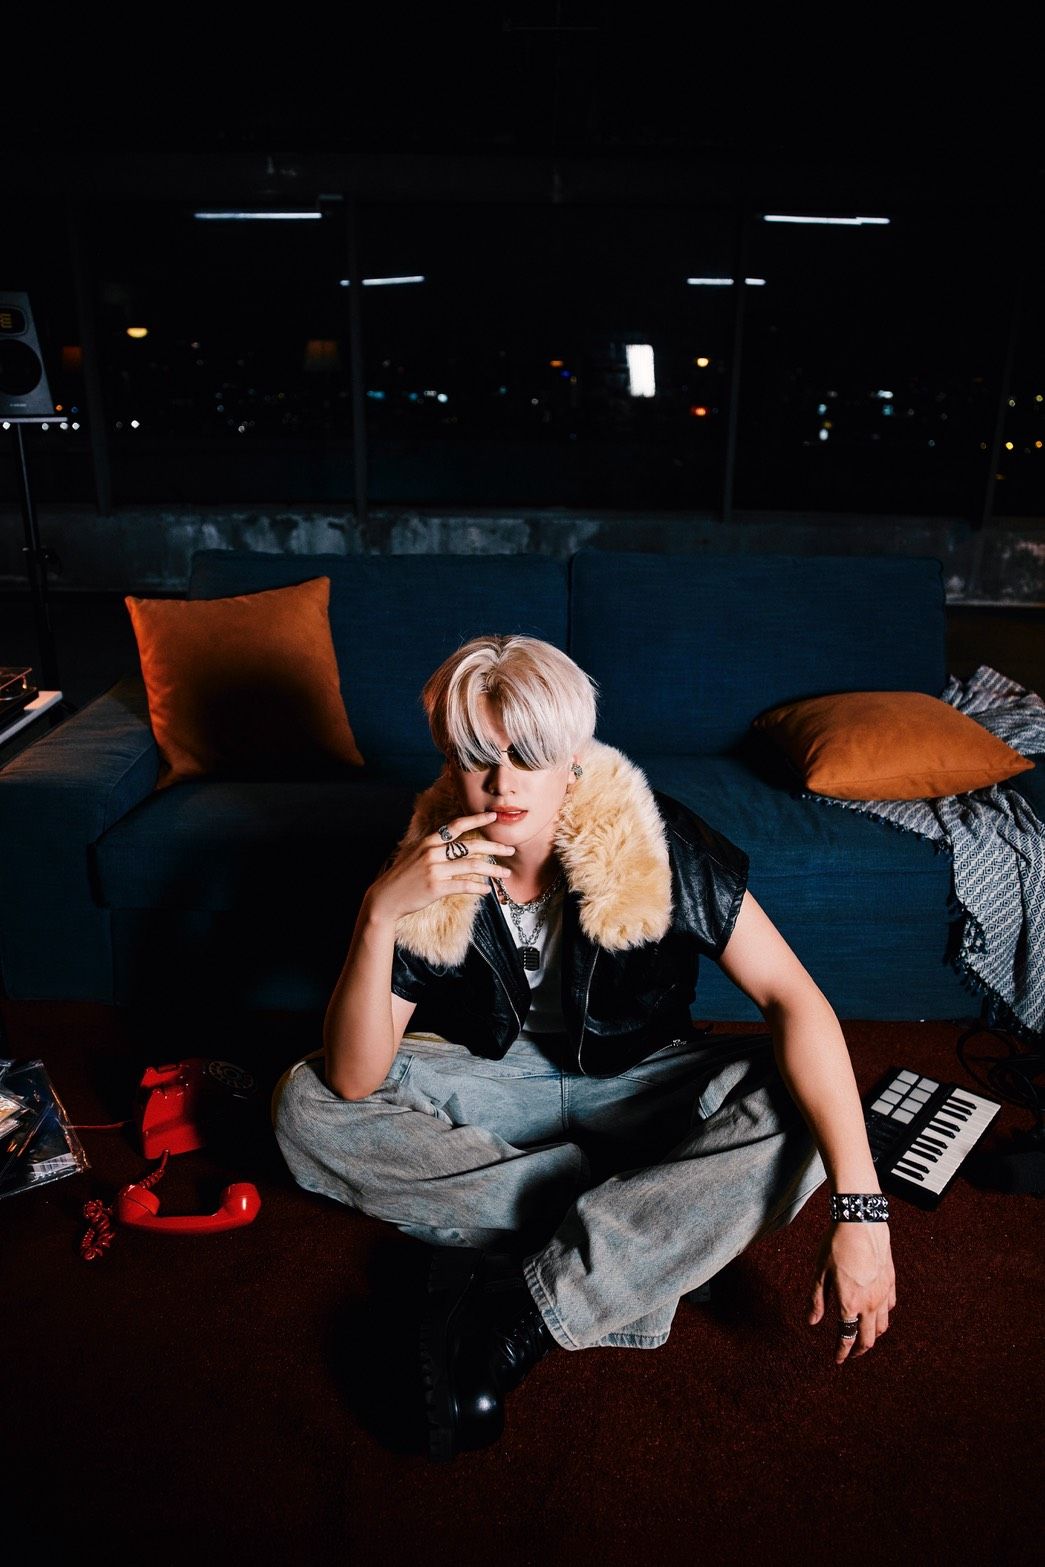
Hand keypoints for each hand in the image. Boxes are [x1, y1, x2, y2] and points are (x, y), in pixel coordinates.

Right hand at [366, 811, 515, 922]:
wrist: (386, 897)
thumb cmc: (402, 877)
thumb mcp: (415, 855)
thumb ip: (434, 848)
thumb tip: (454, 844)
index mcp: (429, 841)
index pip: (456, 826)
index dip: (476, 819)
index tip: (493, 816)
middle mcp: (432, 852)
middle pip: (471, 845)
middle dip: (494, 846)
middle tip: (510, 849)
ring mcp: (434, 869)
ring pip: (472, 866)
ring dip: (493, 870)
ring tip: (506, 873)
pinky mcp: (436, 887)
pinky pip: (464, 885)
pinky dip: (478, 888)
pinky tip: (487, 890)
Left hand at [808, 1221, 895, 1364]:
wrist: (861, 1222)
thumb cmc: (836, 1245)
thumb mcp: (820, 1272)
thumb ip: (817, 1300)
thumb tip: (812, 1322)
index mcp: (849, 1304)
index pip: (846, 1337)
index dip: (842, 1352)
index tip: (838, 1360)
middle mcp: (870, 1304)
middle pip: (868, 1339)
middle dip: (859, 1350)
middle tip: (851, 1354)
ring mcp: (883, 1294)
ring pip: (883, 1326)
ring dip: (873, 1335)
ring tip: (863, 1335)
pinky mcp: (891, 1282)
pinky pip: (890, 1307)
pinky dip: (883, 1315)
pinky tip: (876, 1312)